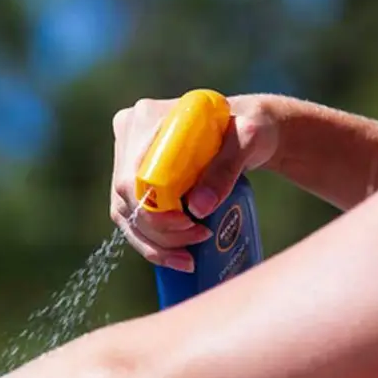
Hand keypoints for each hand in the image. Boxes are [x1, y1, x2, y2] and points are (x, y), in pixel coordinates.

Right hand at [109, 94, 277, 270]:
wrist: (250, 132)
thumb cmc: (251, 127)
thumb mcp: (247, 140)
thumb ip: (225, 168)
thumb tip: (198, 208)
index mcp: (145, 119)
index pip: (133, 175)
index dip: (152, 209)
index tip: (189, 222)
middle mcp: (128, 137)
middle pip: (127, 198)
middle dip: (159, 232)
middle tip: (198, 241)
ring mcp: (128, 161)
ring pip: (126, 214)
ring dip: (156, 244)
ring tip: (189, 258)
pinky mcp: (136, 182)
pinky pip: (133, 220)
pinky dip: (153, 244)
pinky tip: (177, 259)